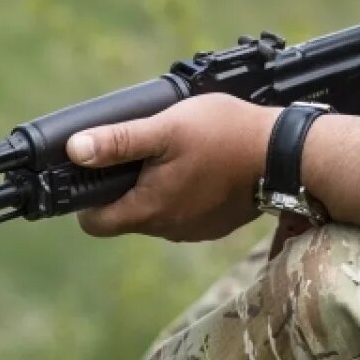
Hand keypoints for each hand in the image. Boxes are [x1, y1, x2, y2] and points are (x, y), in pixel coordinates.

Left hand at [65, 94, 279, 241]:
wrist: (284, 155)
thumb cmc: (224, 136)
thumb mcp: (165, 129)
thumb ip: (118, 141)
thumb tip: (75, 150)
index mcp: (148, 210)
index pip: (95, 223)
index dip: (85, 198)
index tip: (93, 170)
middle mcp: (167, 230)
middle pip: (124, 215)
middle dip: (123, 186)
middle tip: (137, 150)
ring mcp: (192, 231)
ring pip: (154, 213)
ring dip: (153, 188)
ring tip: (170, 153)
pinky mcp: (213, 225)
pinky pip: (182, 213)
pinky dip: (181, 193)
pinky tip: (196, 166)